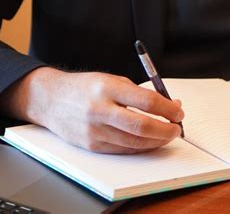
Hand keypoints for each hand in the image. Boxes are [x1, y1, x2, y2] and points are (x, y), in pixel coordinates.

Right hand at [0, 67, 183, 153]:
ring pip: (134, 142)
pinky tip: (148, 141)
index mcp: (108, 87)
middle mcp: (100, 109)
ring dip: (156, 141)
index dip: (167, 108)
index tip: (178, 110)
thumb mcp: (111, 79)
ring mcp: (94, 130)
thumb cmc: (86, 87)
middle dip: (165, 129)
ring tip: (166, 134)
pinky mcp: (91, 145)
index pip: (146, 100)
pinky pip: (123, 150)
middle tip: (176, 127)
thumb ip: (138, 92)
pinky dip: (140, 147)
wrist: (51, 99)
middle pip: (142, 125)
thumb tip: (168, 104)